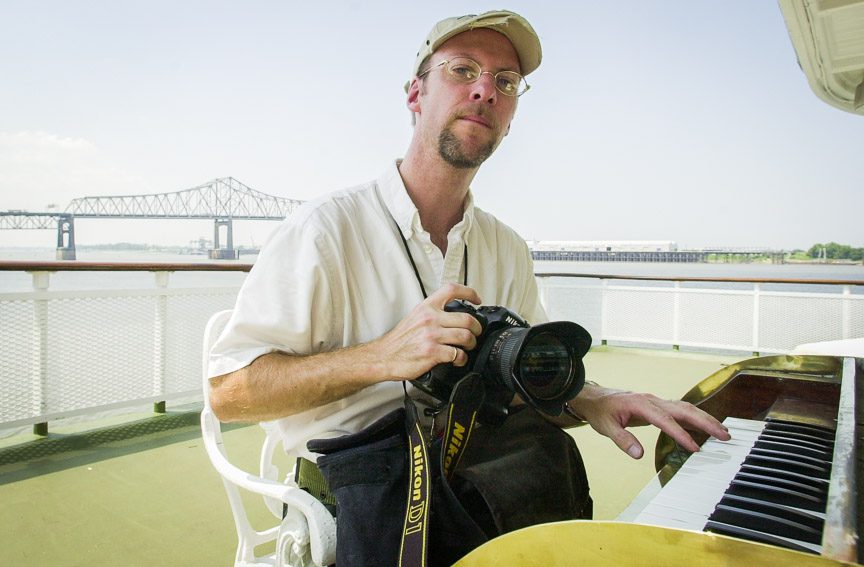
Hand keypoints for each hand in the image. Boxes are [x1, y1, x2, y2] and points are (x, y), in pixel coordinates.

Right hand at [373, 283, 482, 380]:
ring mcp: (431, 335)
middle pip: (467, 318)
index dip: (469, 292)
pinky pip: (458, 354)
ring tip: (468, 347)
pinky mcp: (432, 352)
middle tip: (476, 333)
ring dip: (471, 343)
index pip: (451, 290)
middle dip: (477, 328)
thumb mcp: (414, 317)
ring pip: (466, 336)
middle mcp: (430, 318)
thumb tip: (452, 316)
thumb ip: (432, 314)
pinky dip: (462, 359)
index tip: (476, 299)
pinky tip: (458, 360)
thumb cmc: (399, 340)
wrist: (383, 356)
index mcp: (426, 307)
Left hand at [568, 384, 730, 458]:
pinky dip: (696, 419)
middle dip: (705, 422)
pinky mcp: (658, 407)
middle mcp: (652, 400)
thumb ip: (622, 439)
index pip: (665, 420)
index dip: (681, 434)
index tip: (695, 448)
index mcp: (640, 404)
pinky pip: (681, 411)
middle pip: (684, 409)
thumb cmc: (601, 411)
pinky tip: (707, 429)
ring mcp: (657, 402)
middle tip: (724, 435)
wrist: (595, 397)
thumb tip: (637, 454)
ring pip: (686, 408)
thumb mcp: (605, 427)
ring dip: (705, 419)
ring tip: (723, 432)